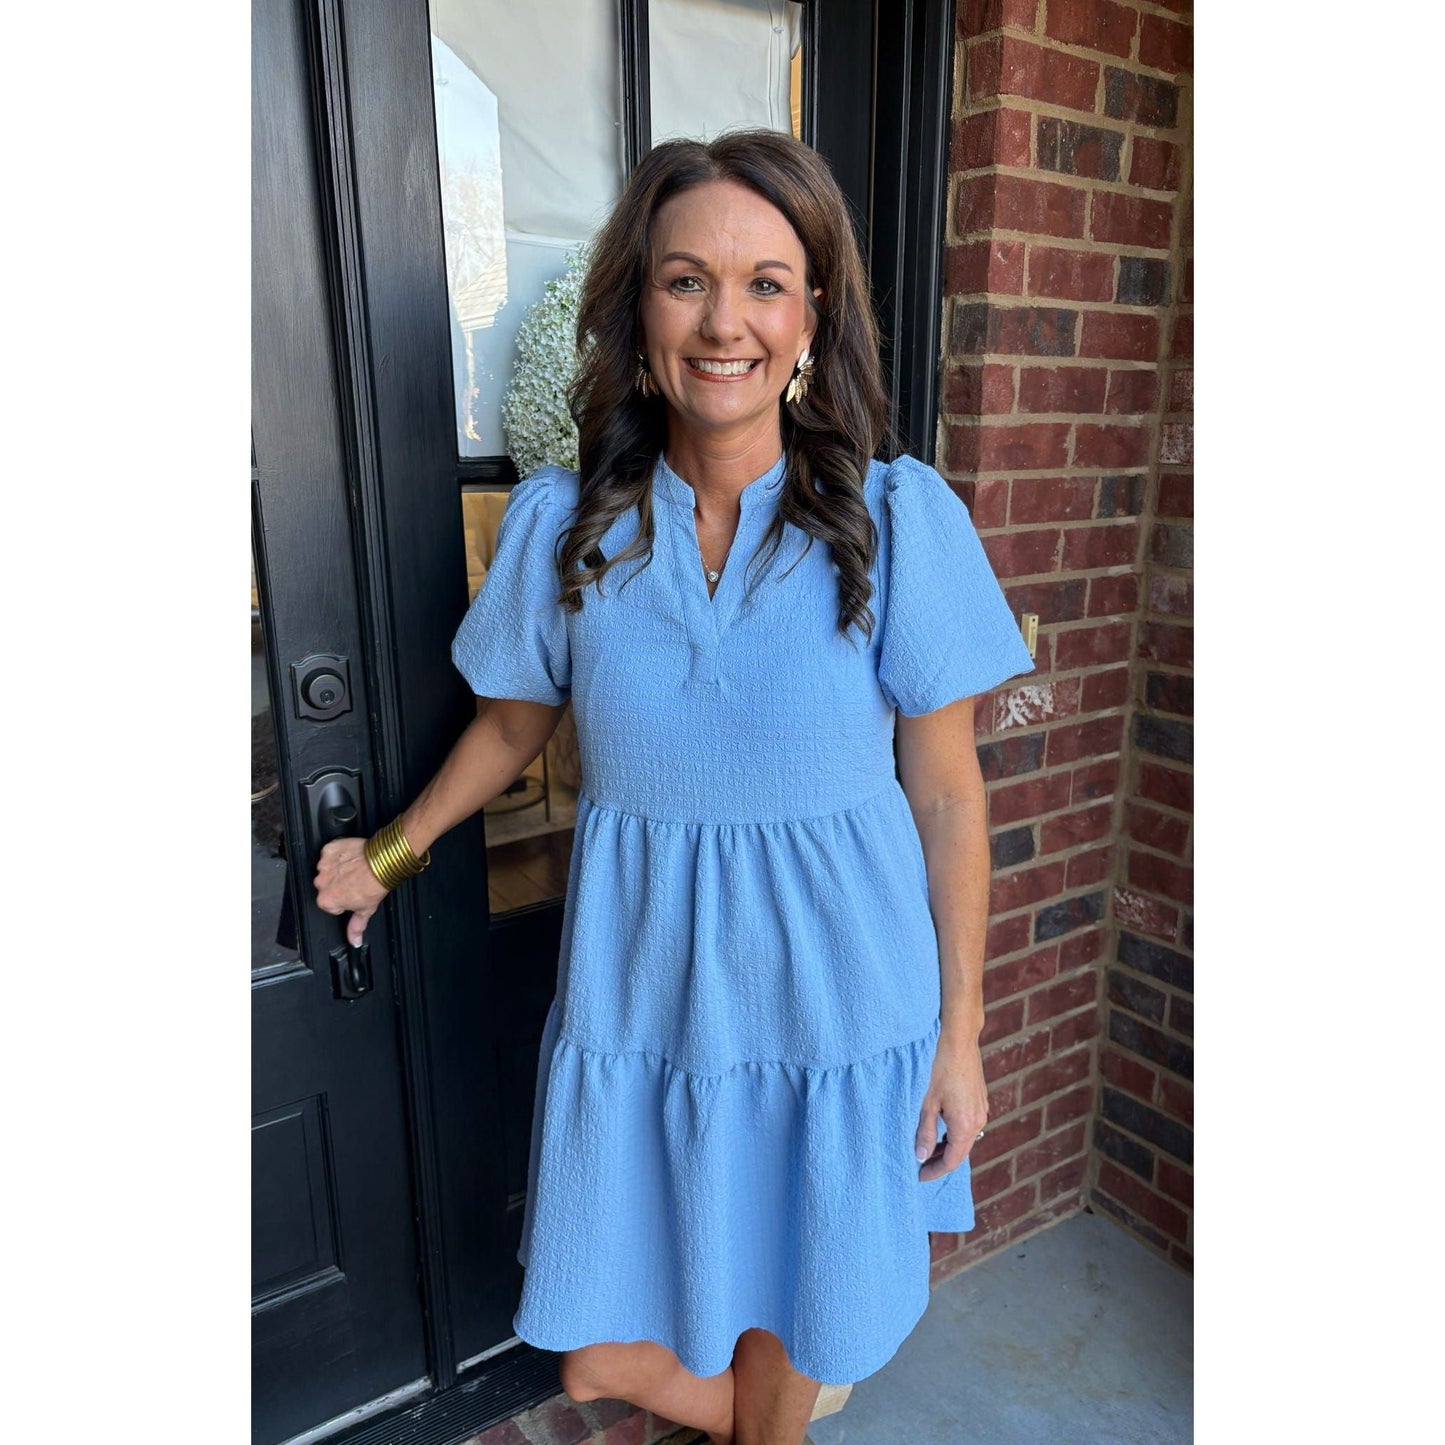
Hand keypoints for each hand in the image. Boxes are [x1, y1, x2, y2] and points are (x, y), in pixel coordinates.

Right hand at [313, 837, 390, 947]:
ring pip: (328, 869)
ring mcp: (324, 864)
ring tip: (356, 869)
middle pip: (327, 886)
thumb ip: (356, 927)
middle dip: (339, 885)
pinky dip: (340, 854)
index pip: (330, 904)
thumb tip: (354, 940)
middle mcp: (321, 882)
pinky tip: (353, 858)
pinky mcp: (329, 849)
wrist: (383, 861)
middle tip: (356, 882)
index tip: (353, 895)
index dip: (343, 900)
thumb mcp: (366, 910)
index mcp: (326, 900)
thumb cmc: (374, 884)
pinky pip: (331, 853)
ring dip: (339, 869)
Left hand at [914, 1030, 988, 1182]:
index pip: (952, 1161)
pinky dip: (956, 1133)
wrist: (959, 1041)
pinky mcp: (980, 1100)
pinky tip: (941, 1128)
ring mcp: (982, 1110)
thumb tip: (921, 1157)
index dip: (935, 1171)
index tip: (919, 1176)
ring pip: (966, 1139)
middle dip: (941, 1161)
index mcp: (965, 1126)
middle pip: (961, 1152)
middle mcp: (978, 1122)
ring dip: (949, 1147)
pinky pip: (969, 1126)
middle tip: (921, 1165)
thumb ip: (925, 1132)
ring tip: (928, 1149)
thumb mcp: (927, 1103)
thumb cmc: (939, 1069)